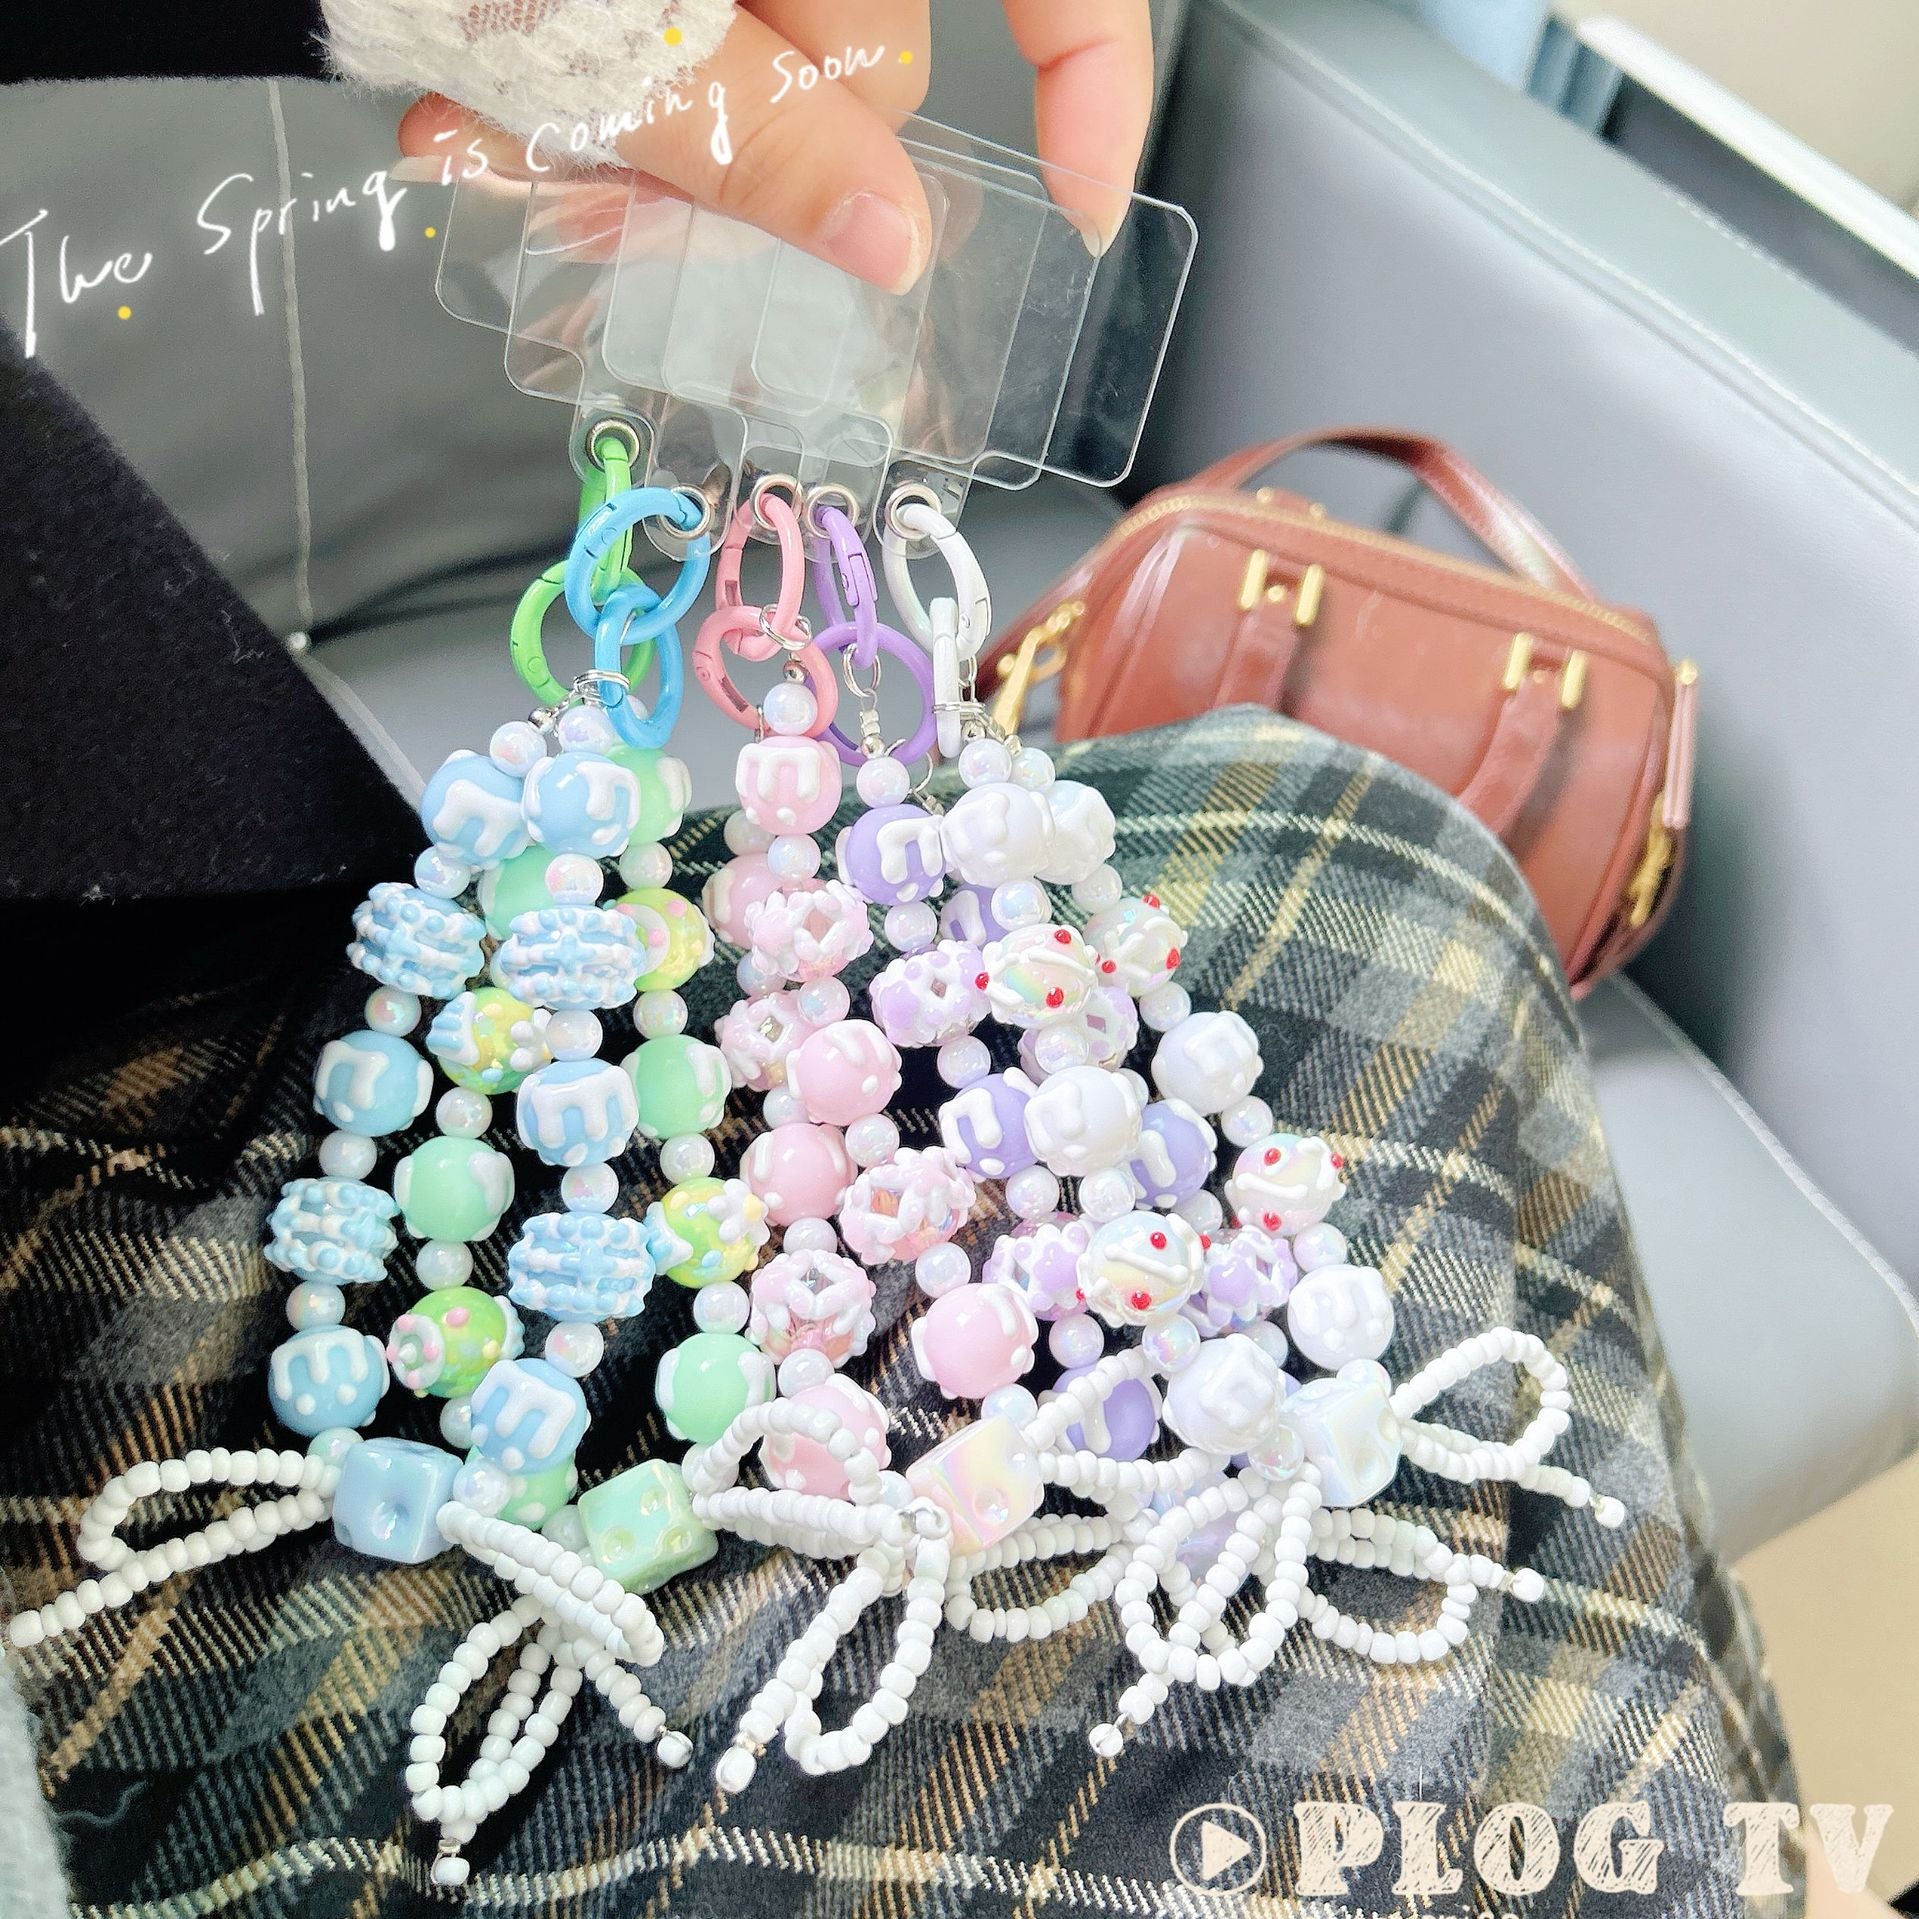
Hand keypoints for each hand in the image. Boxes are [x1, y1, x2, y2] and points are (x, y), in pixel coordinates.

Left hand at [397, 0, 1154, 293]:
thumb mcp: (608, 16)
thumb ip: (754, 127)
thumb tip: (898, 243)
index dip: (1094, 78)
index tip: (1079, 208)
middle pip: (867, 50)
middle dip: (755, 154)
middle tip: (619, 205)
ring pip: (758, 57)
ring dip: (637, 139)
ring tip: (499, 139)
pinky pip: (679, 35)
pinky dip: (588, 86)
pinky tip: (483, 107)